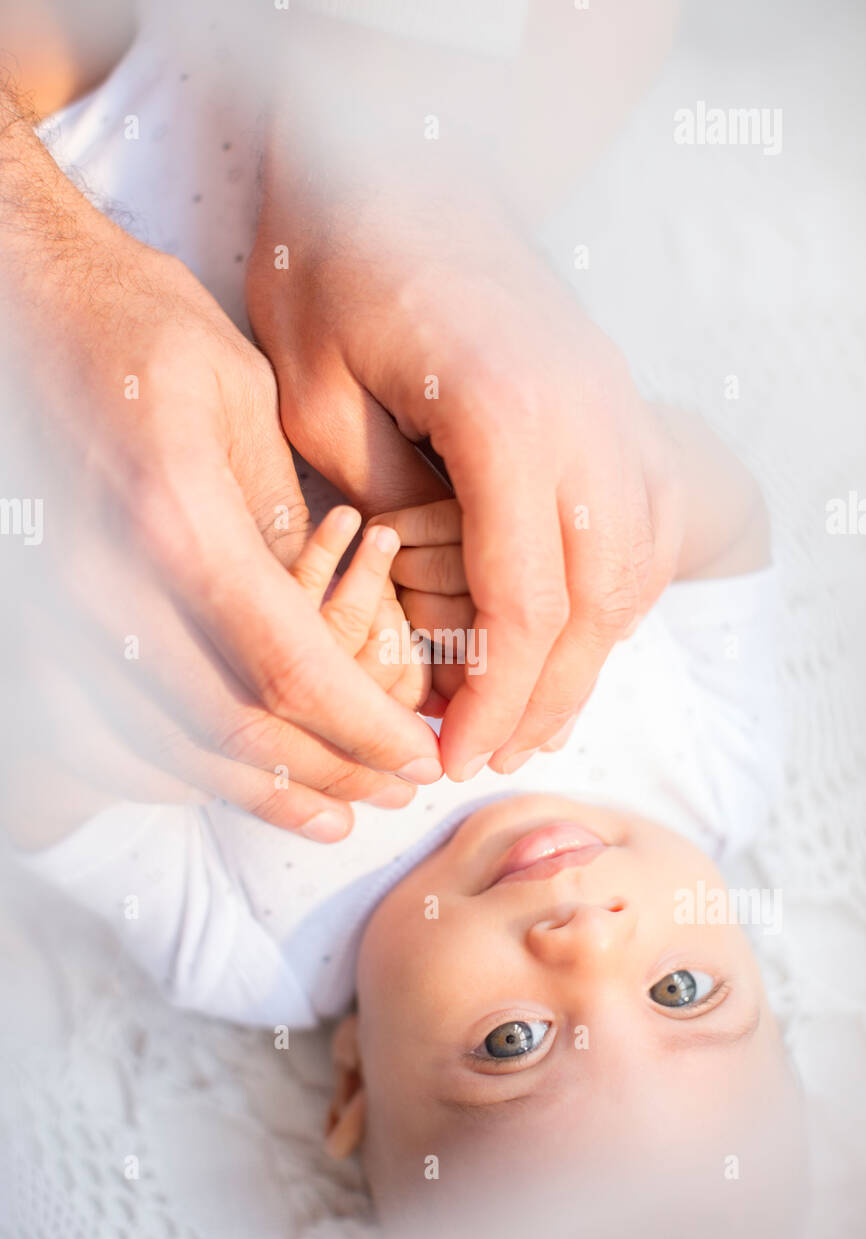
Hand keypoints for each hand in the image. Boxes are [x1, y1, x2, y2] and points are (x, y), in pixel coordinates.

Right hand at [1, 103, 441, 842]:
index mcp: (175, 521)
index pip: (288, 667)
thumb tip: (330, 621)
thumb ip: (286, 522)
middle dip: (329, 771)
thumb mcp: (245, 399)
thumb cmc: (137, 327)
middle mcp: (107, 583)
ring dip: (260, 791)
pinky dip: (176, 776)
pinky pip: (103, 734)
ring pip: (165, 748)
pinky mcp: (39, 622)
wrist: (21, 302)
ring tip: (337, 812)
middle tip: (396, 791)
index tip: (419, 754)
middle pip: (231, 726)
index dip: (363, 728)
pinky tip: (233, 786)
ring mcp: (59, 610)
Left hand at [247, 179, 683, 779]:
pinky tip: (574, 628)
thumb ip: (375, 510)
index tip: (455, 756)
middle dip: (548, 699)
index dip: (493, 702)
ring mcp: (615, 407)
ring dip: (591, 654)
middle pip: (599, 606)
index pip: (525, 607)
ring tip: (535, 714)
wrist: (406, 158)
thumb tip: (412, 602)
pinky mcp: (617, 402)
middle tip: (494, 755)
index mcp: (509, 421)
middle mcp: (587, 421)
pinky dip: (618, 593)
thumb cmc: (336, 261)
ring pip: (637, 569)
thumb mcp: (310, 393)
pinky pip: (647, 522)